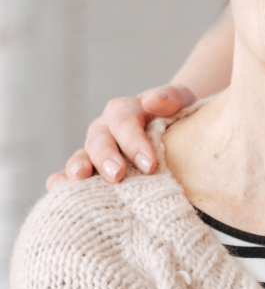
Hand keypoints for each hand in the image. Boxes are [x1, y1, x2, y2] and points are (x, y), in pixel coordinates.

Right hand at [46, 86, 195, 189]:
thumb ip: (170, 97)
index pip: (125, 122)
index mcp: (124, 111)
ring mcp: (94, 150)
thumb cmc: (175, 116)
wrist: (171, 129)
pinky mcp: (90, 169)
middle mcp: (104, 129)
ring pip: (81, 155)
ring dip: (78, 166)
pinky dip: (62, 181)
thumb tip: (152, 101)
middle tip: (116, 175)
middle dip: (106, 157)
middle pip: (99, 139)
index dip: (134, 142)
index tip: (149, 165)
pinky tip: (59, 191)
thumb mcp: (180, 100)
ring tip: (80, 178)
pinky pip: (70, 174)